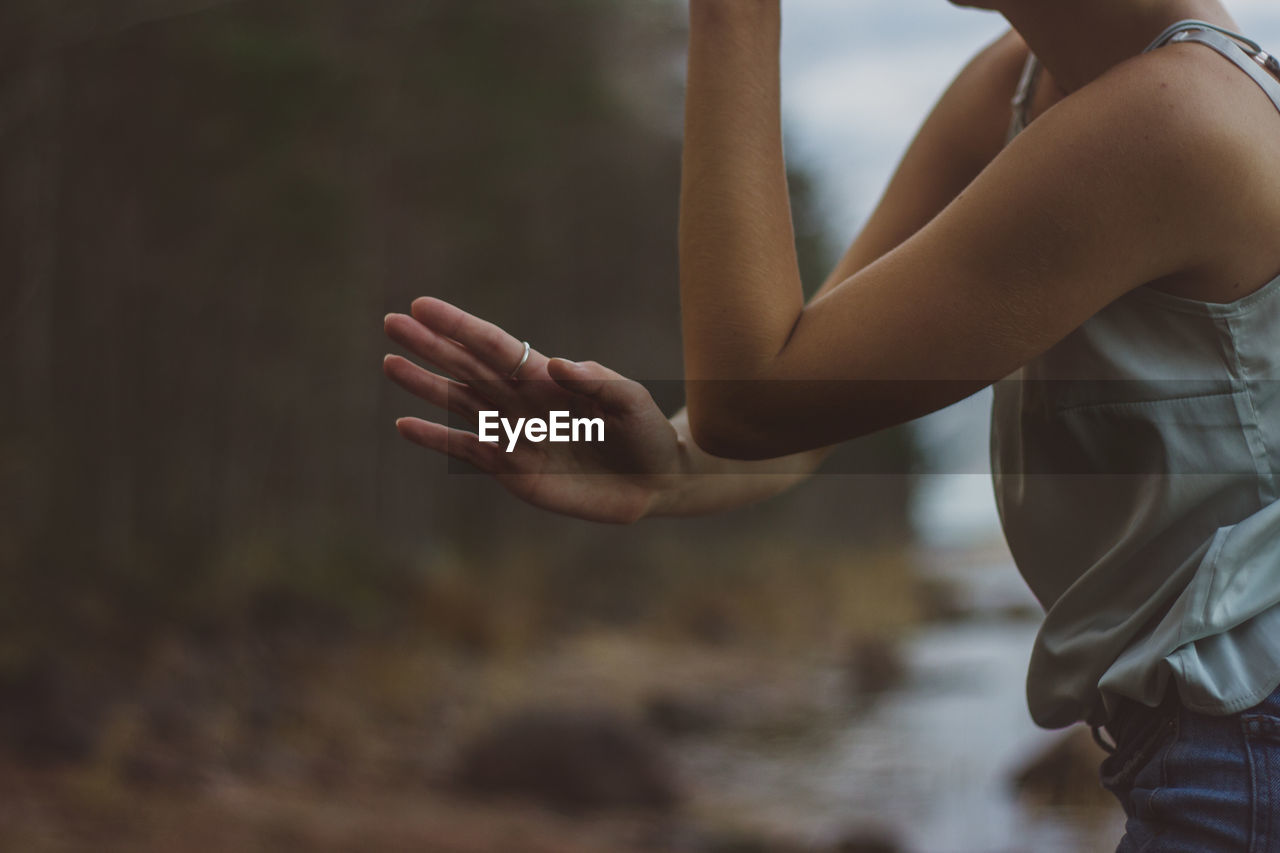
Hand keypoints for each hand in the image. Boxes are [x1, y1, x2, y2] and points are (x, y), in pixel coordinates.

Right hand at [383, 298, 687, 523]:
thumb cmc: (646, 432)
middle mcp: (523, 401)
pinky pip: (467, 452)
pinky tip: (405, 426)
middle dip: (430, 346)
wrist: (655, 482)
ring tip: (390, 364)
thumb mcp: (631, 402)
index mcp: (547, 378)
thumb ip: (597, 381)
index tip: (424, 306)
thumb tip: (556, 364)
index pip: (494, 346)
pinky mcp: (513, 471)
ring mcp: (514, 434)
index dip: (459, 326)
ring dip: (425, 385)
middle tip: (391, 322)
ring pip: (459, 404)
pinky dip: (437, 439)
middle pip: (467, 368)